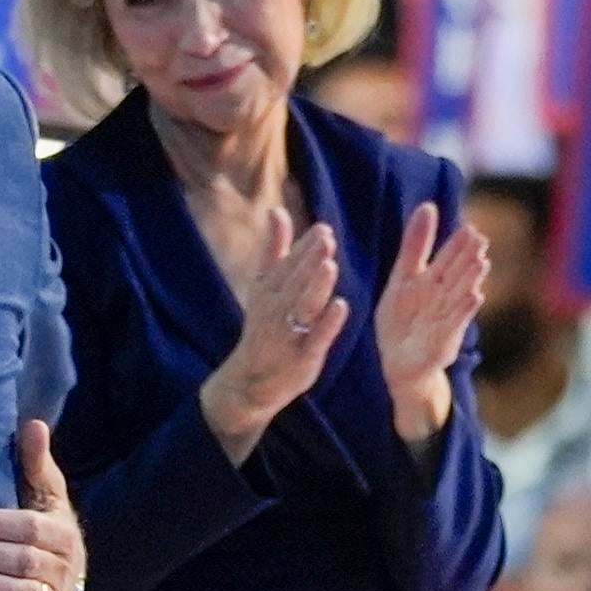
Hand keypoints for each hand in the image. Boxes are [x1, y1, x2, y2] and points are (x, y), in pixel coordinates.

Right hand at [199, 210, 349, 464]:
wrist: (250, 380)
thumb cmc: (264, 327)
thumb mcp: (264, 286)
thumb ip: (275, 249)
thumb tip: (278, 210)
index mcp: (269, 289)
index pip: (288, 264)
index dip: (305, 247)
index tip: (323, 229)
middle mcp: (276, 308)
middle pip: (296, 281)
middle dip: (310, 261)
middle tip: (327, 240)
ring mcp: (288, 333)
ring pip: (304, 306)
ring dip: (316, 286)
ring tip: (329, 266)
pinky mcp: (302, 356)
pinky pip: (316, 338)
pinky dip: (327, 323)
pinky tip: (340, 307)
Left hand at [374, 202, 487, 440]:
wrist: (399, 361)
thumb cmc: (403, 318)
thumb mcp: (403, 277)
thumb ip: (415, 245)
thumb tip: (428, 206)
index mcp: (432, 281)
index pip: (447, 259)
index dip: (457, 245)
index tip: (470, 227)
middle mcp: (442, 298)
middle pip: (456, 274)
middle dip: (467, 258)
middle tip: (480, 239)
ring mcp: (445, 318)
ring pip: (459, 295)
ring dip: (470, 280)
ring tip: (481, 262)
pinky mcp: (442, 339)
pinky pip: (454, 322)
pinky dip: (463, 310)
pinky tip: (476, 296)